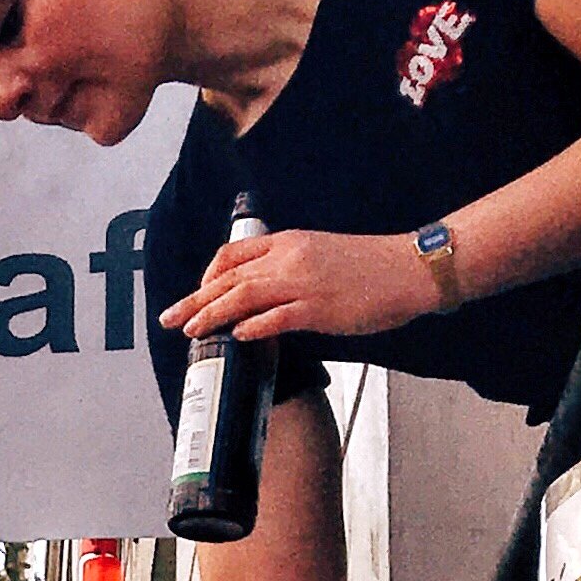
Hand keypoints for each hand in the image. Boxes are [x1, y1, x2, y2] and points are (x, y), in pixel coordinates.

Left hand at [160, 225, 432, 346]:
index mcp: (289, 242)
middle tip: (169, 318)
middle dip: (194, 299)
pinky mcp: (319, 307)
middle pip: (228, 277)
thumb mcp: (321, 255)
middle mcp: (291, 258)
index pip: (232, 255)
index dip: (207, 277)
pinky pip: (276, 318)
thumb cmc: (371, 267)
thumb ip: (289, 271)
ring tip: (191, 330)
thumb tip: (261, 298)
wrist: (412, 267)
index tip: (196, 296)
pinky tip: (236, 337)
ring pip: (244, 296)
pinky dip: (252, 327)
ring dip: (212, 314)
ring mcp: (304, 283)